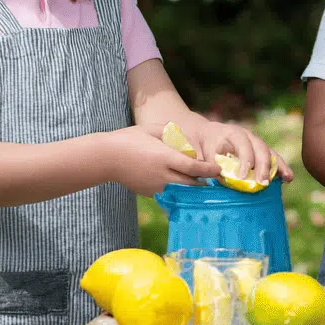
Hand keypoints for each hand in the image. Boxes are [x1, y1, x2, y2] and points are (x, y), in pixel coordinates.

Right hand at [106, 125, 222, 195]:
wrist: (105, 158)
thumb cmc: (130, 138)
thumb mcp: (152, 130)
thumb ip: (173, 135)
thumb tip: (189, 141)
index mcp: (164, 157)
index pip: (193, 167)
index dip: (209, 170)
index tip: (219, 169)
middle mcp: (161, 175)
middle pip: (191, 184)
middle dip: (205, 183)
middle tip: (217, 181)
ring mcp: (155, 186)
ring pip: (181, 193)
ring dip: (193, 190)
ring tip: (204, 186)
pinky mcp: (149, 193)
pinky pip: (169, 194)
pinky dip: (179, 192)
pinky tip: (185, 188)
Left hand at [188, 119, 293, 184]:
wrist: (208, 134)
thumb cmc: (205, 145)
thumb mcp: (203, 151)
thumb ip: (210, 164)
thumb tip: (218, 179)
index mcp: (233, 133)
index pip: (243, 145)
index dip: (245, 160)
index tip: (242, 177)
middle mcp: (248, 135)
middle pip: (260, 148)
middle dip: (263, 166)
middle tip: (262, 183)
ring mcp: (257, 142)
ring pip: (270, 152)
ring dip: (277, 166)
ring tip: (286, 178)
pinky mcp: (261, 150)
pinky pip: (274, 158)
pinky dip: (281, 167)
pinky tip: (288, 178)